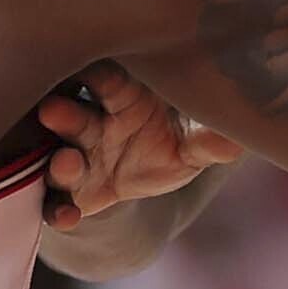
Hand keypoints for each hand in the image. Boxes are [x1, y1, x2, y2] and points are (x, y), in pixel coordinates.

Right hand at [36, 62, 235, 230]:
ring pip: (59, 156)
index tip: (91, 70)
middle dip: (61, 114)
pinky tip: (68, 218)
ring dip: (57, 161)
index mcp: (120, 94)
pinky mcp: (77, 193)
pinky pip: (59, 202)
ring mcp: (80, 157)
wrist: (166, 169)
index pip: (103, 77)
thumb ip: (209, 137)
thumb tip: (235, 137)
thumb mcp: (197, 138)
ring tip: (65, 164)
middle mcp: (92, 120)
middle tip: (52, 111)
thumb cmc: (178, 136)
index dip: (96, 74)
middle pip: (70, 113)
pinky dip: (58, 210)